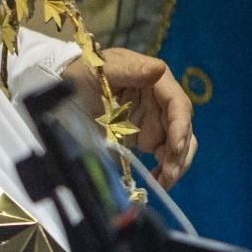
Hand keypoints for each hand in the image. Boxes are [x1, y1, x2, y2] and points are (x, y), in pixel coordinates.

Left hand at [61, 48, 197, 188]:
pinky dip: (163, 168)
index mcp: (157, 82)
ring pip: (178, 144)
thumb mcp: (104, 68)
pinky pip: (163, 154)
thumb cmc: (87, 71)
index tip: (174, 148)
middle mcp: (162, 101)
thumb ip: (130, 70)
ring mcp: (156, 120)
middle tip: (168, 176)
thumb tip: (159, 69)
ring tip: (162, 182)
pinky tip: (156, 180)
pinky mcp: (148, 136)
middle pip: (182, 129)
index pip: (178, 104)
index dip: (180, 127)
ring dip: (175, 164)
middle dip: (178, 153)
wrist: (69, 85)